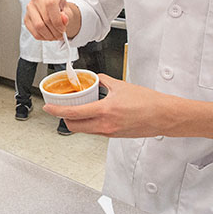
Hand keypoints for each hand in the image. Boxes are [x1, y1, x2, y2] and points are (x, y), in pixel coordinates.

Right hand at [24, 0, 79, 40]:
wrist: (55, 10)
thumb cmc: (61, 9)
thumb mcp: (67, 11)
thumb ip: (67, 15)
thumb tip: (63, 19)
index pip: (50, 5)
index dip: (57, 20)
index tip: (62, 29)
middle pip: (45, 19)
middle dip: (55, 31)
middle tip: (60, 35)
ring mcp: (30, 8)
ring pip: (38, 26)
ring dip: (49, 35)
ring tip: (55, 36)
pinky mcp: (26, 18)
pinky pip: (34, 32)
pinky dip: (43, 37)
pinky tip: (48, 35)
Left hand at [46, 74, 173, 137]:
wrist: (163, 116)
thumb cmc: (148, 102)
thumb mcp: (121, 86)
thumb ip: (105, 81)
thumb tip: (96, 78)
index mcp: (105, 111)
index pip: (73, 113)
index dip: (57, 111)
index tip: (49, 108)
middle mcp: (105, 125)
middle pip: (74, 126)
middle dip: (64, 118)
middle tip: (62, 108)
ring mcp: (110, 132)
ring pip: (85, 130)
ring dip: (78, 121)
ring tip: (79, 109)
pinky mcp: (115, 135)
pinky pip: (96, 130)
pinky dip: (90, 123)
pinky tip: (95, 113)